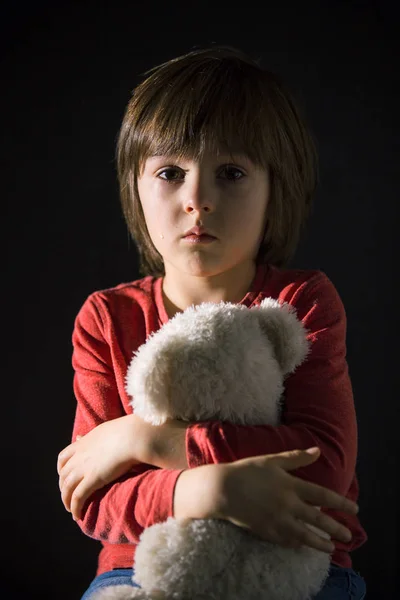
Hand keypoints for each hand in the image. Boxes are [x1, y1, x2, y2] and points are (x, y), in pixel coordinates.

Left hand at [57, 416, 142, 519]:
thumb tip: (89, 436)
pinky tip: (77, 515)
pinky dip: (75, 508)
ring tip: (70, 510)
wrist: (133, 436)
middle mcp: (80, 456)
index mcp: (83, 443)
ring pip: (67, 488)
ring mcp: (84, 468)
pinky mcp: (92, 480)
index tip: (64, 476)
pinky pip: (78, 497)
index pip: (64, 457)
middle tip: (67, 496)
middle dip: (63, 487)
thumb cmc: (127, 431)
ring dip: (66, 500)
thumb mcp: (107, 430)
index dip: (61, 469)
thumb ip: (97, 437)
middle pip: (63, 474)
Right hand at [177, 447, 357, 553]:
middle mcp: (288, 505)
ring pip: (304, 535)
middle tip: (348, 535)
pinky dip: (297, 544)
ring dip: (320, 542)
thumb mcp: (272, 460)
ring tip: (331, 548)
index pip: (322, 495)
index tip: (354, 509)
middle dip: (335, 528)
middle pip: (317, 519)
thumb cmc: (247, 471)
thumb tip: (317, 451)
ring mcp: (277, 520)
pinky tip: (303, 545)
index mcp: (291, 485)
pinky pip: (286, 540)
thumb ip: (296, 457)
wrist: (222, 489)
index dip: (340, 502)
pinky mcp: (266, 531)